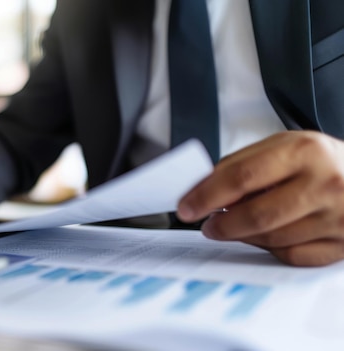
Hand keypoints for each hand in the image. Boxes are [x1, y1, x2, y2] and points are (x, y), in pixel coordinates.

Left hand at [177, 131, 343, 265]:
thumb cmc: (319, 161)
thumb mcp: (283, 146)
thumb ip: (241, 164)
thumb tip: (201, 188)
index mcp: (304, 151)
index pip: (242, 176)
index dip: (207, 195)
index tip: (186, 206)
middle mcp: (325, 183)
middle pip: (257, 215)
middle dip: (222, 224)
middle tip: (207, 225)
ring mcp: (338, 217)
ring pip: (272, 239)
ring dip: (243, 236)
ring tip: (233, 226)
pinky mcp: (343, 244)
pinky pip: (291, 256)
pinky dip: (270, 249)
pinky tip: (264, 236)